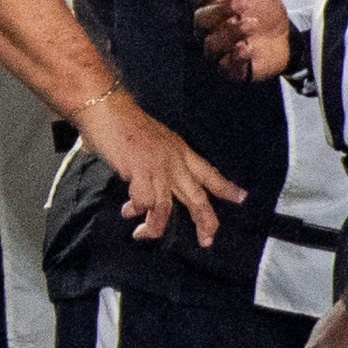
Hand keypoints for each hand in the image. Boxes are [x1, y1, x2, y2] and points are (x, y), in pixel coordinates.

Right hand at [72, 91, 245, 245]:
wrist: (106, 108)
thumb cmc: (121, 121)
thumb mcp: (150, 140)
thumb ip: (152, 162)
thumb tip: (141, 183)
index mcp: (179, 150)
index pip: (209, 173)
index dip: (226, 187)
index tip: (241, 198)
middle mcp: (174, 160)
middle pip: (197, 196)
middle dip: (205, 221)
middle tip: (207, 240)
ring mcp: (158, 166)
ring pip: (167, 207)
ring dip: (156, 226)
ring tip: (144, 234)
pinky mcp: (140, 170)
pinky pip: (144, 201)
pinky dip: (136, 210)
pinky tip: (127, 211)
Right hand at [190, 0, 292, 82]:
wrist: (288, 39)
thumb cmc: (266, 13)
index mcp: (214, 6)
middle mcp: (211, 28)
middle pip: (201, 20)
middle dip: (220, 11)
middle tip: (243, 4)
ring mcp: (220, 49)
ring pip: (211, 43)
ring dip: (230, 32)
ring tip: (251, 24)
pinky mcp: (232, 68)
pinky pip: (225, 66)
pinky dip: (235, 57)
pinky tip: (247, 48)